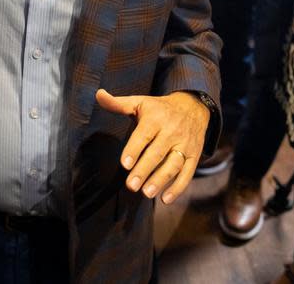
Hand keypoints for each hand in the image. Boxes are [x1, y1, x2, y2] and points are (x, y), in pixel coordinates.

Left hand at [95, 89, 209, 204]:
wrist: (193, 106)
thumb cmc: (159, 108)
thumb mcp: (139, 102)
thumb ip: (118, 104)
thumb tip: (98, 95)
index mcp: (156, 118)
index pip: (144, 135)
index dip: (134, 149)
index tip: (125, 164)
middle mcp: (172, 132)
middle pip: (157, 153)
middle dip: (144, 170)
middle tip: (131, 186)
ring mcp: (185, 145)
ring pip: (173, 165)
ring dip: (160, 180)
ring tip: (146, 193)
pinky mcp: (194, 156)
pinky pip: (187, 173)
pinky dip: (178, 188)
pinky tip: (165, 199)